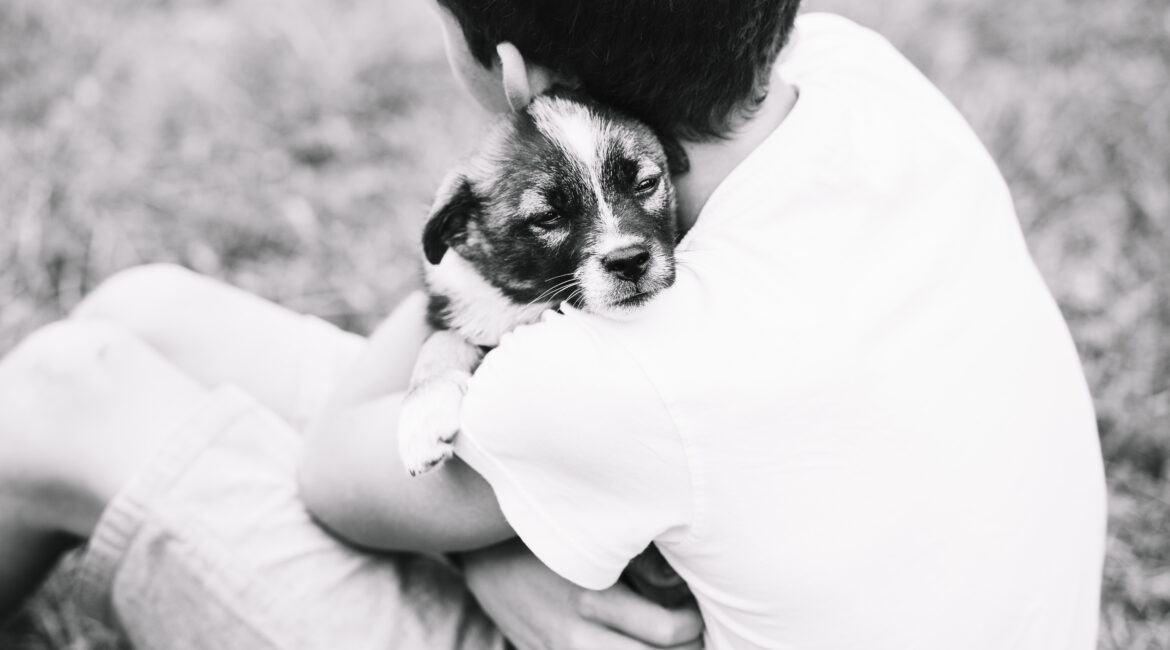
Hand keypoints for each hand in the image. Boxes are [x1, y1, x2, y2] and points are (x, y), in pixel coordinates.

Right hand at [463, 539, 703, 649]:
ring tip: (674, 648)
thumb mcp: (587, 546)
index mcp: (593, 597)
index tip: (699, 612)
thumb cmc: (546, 542)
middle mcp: (577, 636)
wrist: (484, 561)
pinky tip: (636, 649)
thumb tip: (683, 578)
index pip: (666, 631)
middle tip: (700, 638)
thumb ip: (630, 564)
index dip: (695, 626)